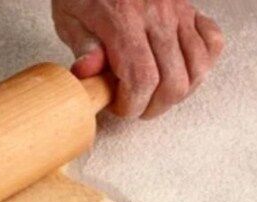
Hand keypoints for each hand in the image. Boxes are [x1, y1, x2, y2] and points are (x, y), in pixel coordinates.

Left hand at [52, 0, 223, 118]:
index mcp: (124, 21)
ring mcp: (179, 13)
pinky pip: (213, 42)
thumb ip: (82, 46)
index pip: (141, 78)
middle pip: (173, 80)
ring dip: (179, 91)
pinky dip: (202, 64)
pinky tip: (180, 70)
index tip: (120, 108)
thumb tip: (88, 72)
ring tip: (156, 95)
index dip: (133, 104)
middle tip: (136, 107)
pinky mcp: (191, 11)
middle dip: (154, 106)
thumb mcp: (70, 18)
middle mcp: (157, 16)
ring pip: (198, 67)